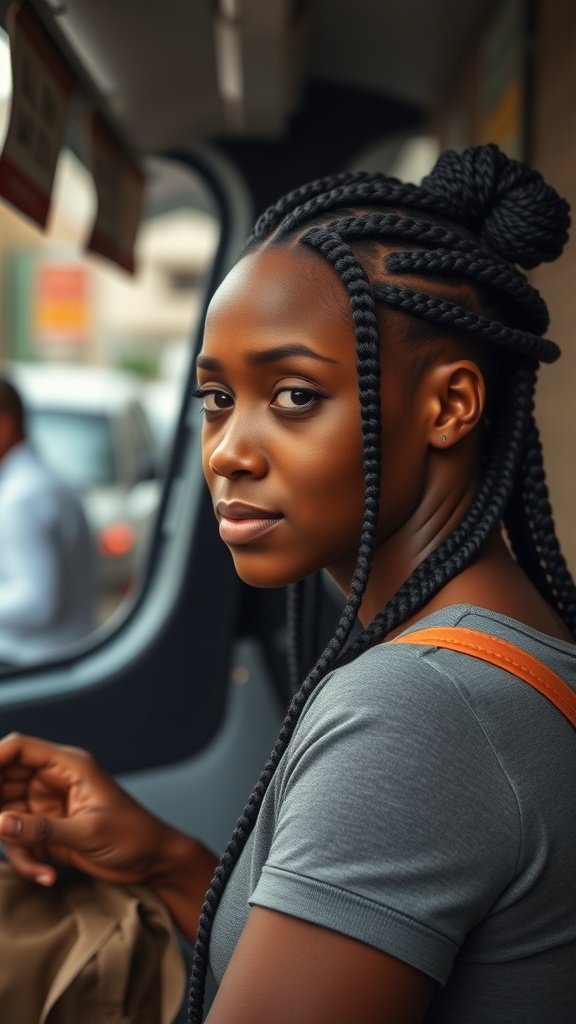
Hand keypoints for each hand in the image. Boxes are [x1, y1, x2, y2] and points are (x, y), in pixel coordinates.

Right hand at [0, 731, 181, 886]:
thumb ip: (42, 828)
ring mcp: (49, 807)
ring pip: (8, 818)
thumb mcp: (89, 832)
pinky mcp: (49, 832)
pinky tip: (48, 875)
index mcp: (68, 766)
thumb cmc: (133, 836)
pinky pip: (21, 842)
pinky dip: (27, 860)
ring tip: (39, 867)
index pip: (19, 749)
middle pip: (4, 782)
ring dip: (16, 845)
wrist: (154, 862)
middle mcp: (54, 781)